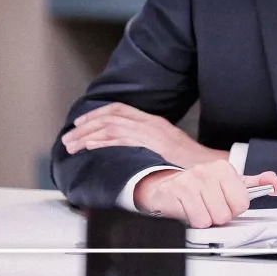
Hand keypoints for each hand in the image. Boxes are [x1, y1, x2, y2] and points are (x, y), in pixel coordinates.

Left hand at [61, 102, 223, 167]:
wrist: (206, 166)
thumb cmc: (188, 162)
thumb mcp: (167, 146)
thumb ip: (149, 142)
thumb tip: (129, 147)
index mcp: (153, 121)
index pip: (120, 109)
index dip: (98, 113)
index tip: (81, 122)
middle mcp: (150, 123)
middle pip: (111, 117)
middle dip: (86, 126)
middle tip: (69, 136)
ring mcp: (150, 133)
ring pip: (111, 127)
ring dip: (88, 136)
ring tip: (72, 145)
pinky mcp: (150, 144)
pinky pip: (121, 139)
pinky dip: (102, 141)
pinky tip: (90, 146)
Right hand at [133, 161, 276, 227]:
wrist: (168, 187)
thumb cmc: (201, 188)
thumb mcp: (231, 183)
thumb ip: (257, 184)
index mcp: (224, 169)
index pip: (242, 201)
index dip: (234, 208)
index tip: (225, 202)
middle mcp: (208, 171)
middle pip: (226, 212)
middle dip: (219, 215)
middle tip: (210, 207)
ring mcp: (191, 180)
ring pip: (211, 218)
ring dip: (205, 219)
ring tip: (199, 208)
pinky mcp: (177, 192)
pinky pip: (196, 219)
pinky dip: (193, 221)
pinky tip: (189, 210)